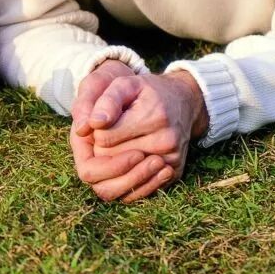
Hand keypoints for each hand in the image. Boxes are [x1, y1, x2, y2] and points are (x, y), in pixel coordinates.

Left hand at [72, 71, 207, 201]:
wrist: (181, 103)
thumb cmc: (147, 92)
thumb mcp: (126, 84)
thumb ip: (107, 100)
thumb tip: (93, 124)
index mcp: (153, 117)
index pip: (103, 139)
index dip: (96, 132)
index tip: (103, 121)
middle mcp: (166, 141)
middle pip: (111, 159)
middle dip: (101, 148)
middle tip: (109, 133)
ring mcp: (171, 159)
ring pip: (122, 177)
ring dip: (112, 164)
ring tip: (117, 145)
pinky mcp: (174, 173)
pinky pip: (138, 189)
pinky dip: (125, 178)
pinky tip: (125, 160)